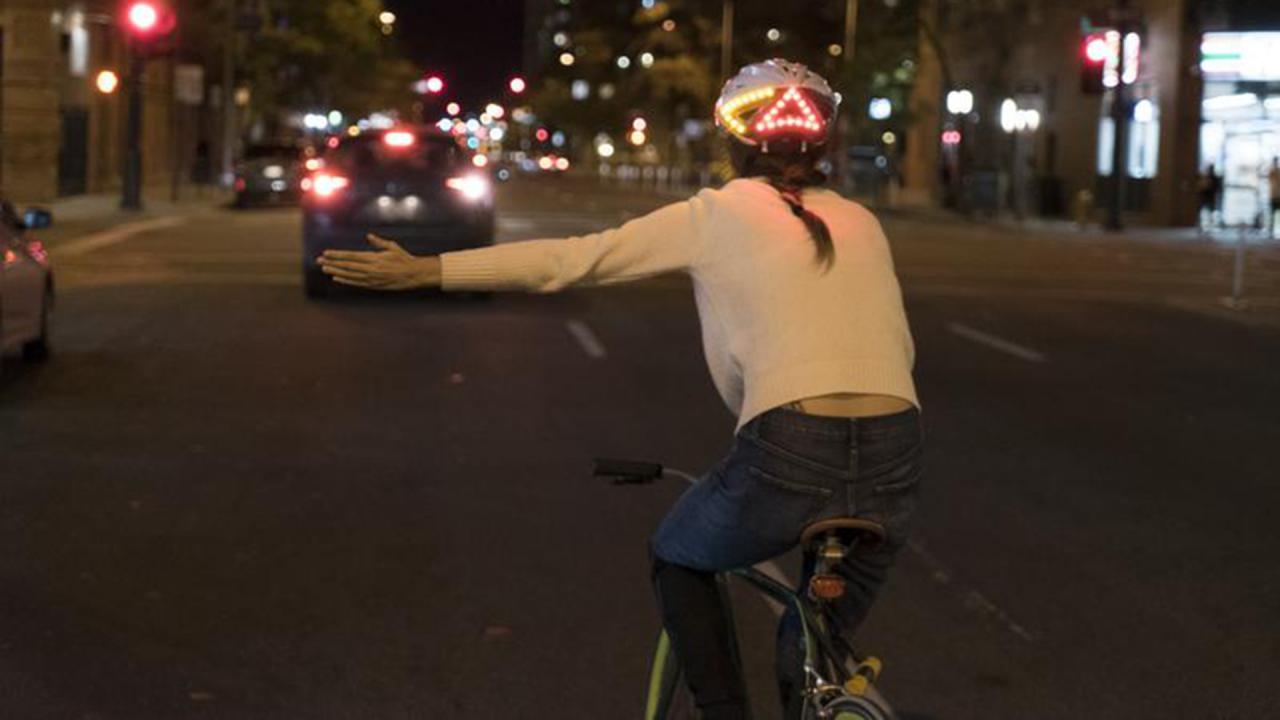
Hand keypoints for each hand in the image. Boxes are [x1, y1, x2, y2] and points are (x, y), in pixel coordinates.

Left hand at [317, 234, 440, 290]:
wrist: (414, 275)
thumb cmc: (404, 259)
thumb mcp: (392, 247)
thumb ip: (379, 243)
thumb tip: (369, 236)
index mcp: (374, 258)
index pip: (351, 256)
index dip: (337, 255)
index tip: (326, 253)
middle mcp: (371, 269)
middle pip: (347, 265)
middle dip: (332, 262)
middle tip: (319, 261)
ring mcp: (371, 278)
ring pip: (349, 275)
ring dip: (336, 271)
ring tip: (325, 268)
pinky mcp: (374, 285)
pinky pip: (356, 283)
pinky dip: (346, 280)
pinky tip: (337, 278)